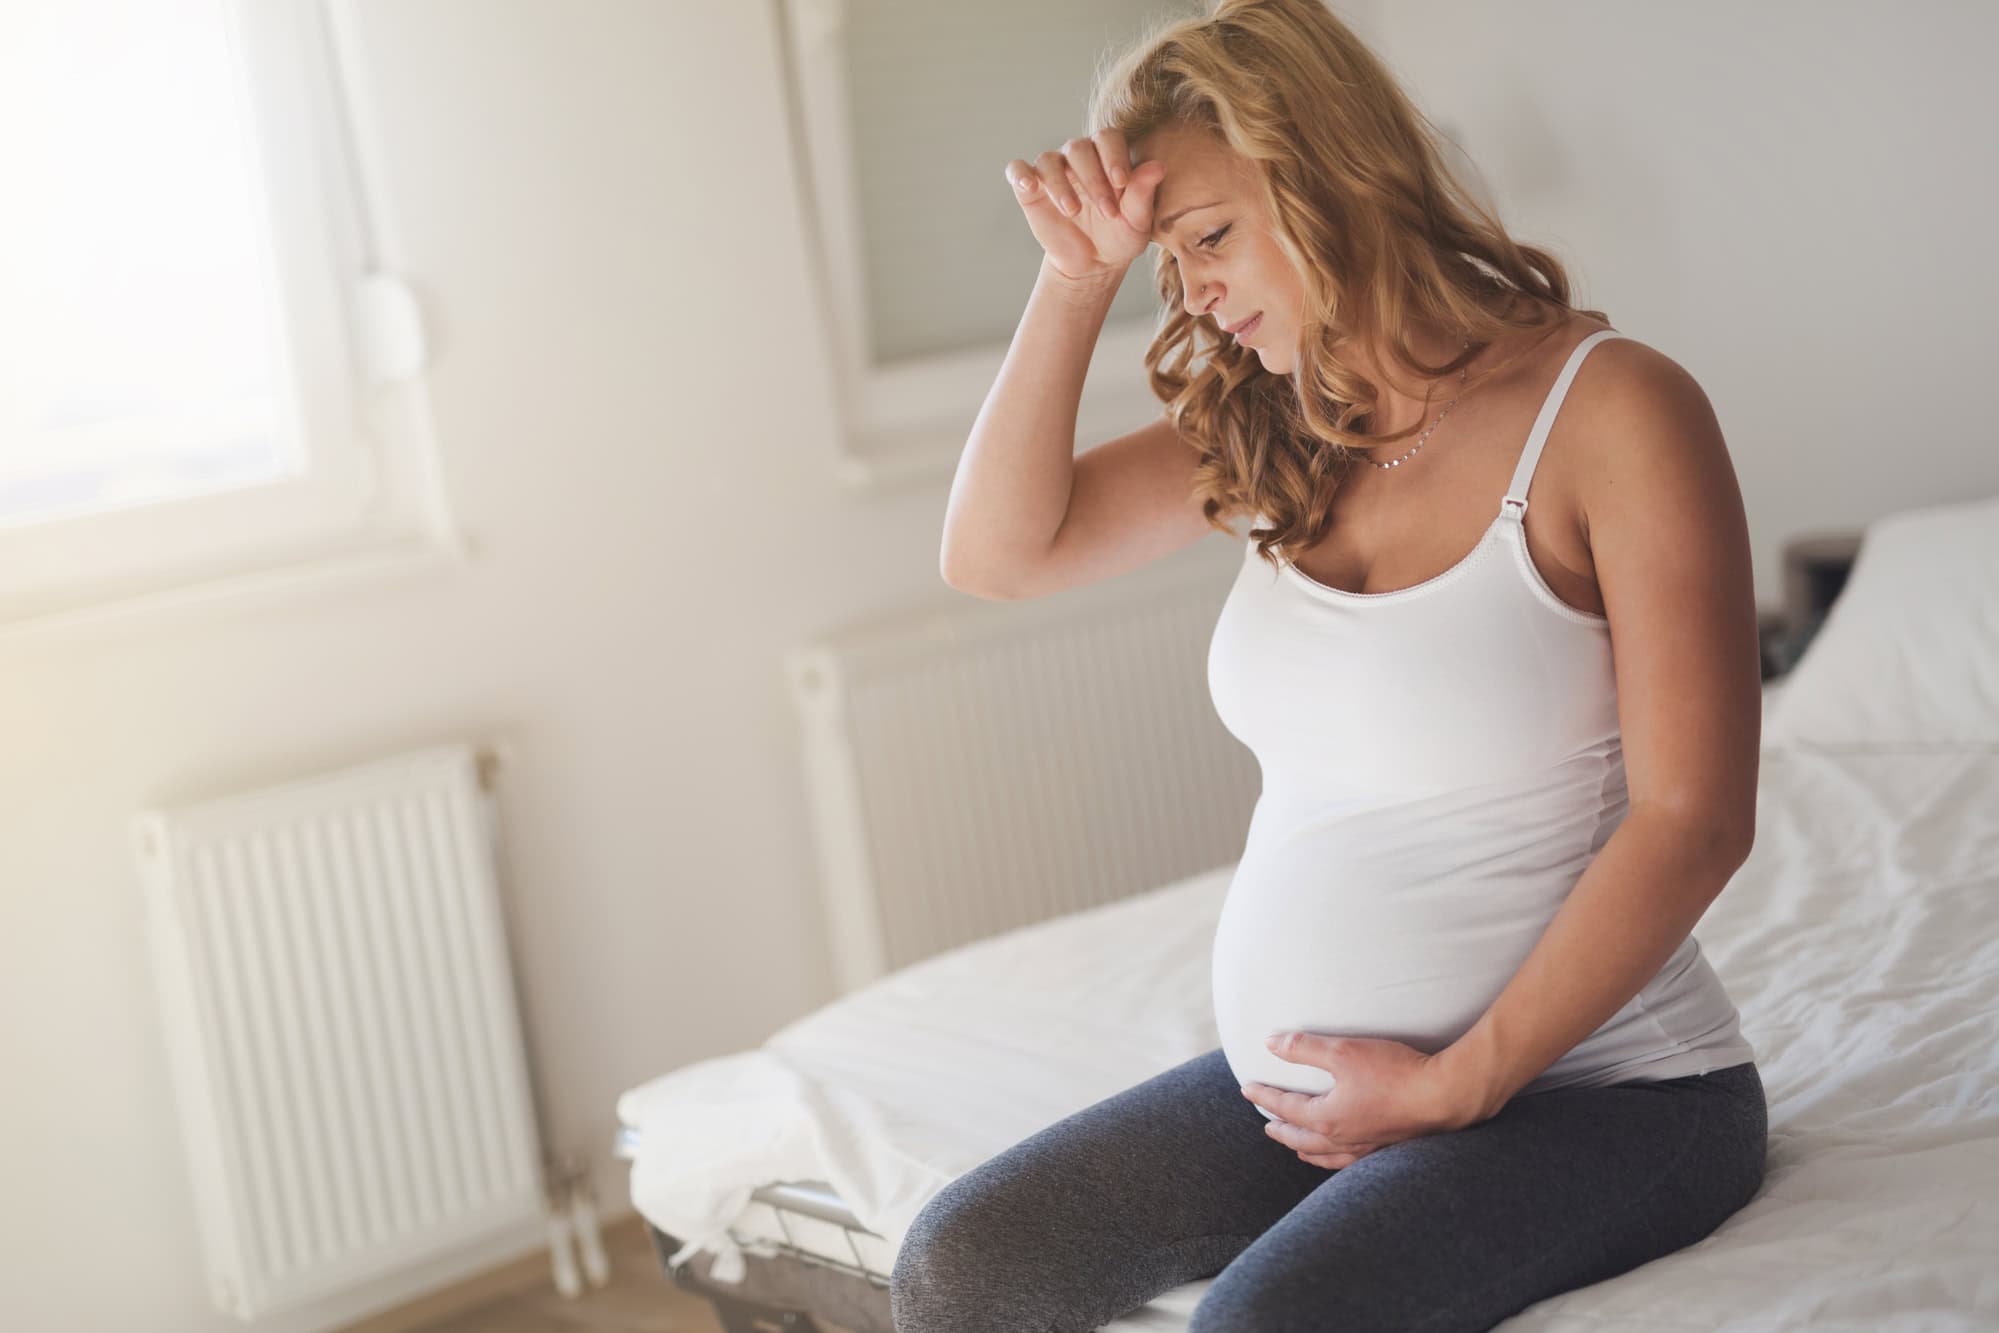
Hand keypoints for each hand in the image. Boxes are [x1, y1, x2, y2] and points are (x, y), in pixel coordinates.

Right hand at [1003, 128, 1164, 284]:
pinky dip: (1021, 175)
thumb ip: (1143, 194)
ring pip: (1049, 159)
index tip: (1121, 183)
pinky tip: (1030, 187)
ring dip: (1060, 184)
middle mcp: (1079, 158)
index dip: (1113, 157)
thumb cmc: (1119, 237)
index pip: (1107, 138)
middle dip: (1093, 179)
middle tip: (1106, 211)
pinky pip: (1017, 170)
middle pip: (1078, 147)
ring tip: (1073, 211)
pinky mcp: (1030, 188)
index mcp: (1107, 157)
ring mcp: (1053, 171)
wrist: (1092, 264)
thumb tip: (1158, 167)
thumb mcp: (1136, 221)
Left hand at [1240, 1032, 1480, 1168]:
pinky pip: (1350, 1161)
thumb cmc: (1393, 1072)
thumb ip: (1304, 1048)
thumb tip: (1271, 1043)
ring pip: (1325, 1155)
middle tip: (1266, 1125)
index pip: (1285, 1108)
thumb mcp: (1343, 1052)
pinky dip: (1334, 1159)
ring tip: (1297, 1146)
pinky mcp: (1387, 1149)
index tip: (1247, 1089)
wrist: (1443, 1096)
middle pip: (1301, 1138)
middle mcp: (1342, 1140)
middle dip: (1281, 1130)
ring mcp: (1365, 1148)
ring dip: (1305, 1149)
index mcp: (1327, 1119)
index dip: (1264, 1097)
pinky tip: (1341, 1154)